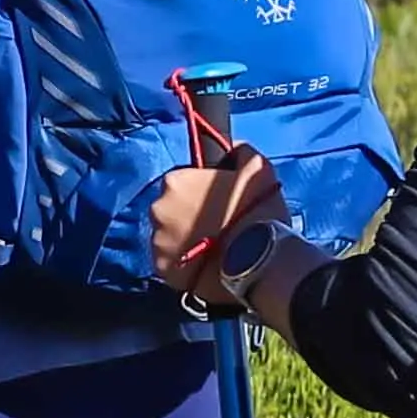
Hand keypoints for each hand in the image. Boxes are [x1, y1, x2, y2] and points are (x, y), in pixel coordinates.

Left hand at [151, 153, 290, 311]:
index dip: (200, 191)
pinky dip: (183, 264)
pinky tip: (205, 265)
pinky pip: (171, 263)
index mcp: (174, 181)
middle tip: (215, 226)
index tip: (216, 202)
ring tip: (212, 248)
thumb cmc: (256, 211)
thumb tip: (234, 147)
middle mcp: (158, 209)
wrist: (259, 261)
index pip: (182, 181)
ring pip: (169, 237)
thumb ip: (240, 152)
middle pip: (171, 209)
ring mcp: (157, 242)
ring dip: (184, 239)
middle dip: (188, 215)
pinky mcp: (162, 270)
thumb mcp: (257, 169)